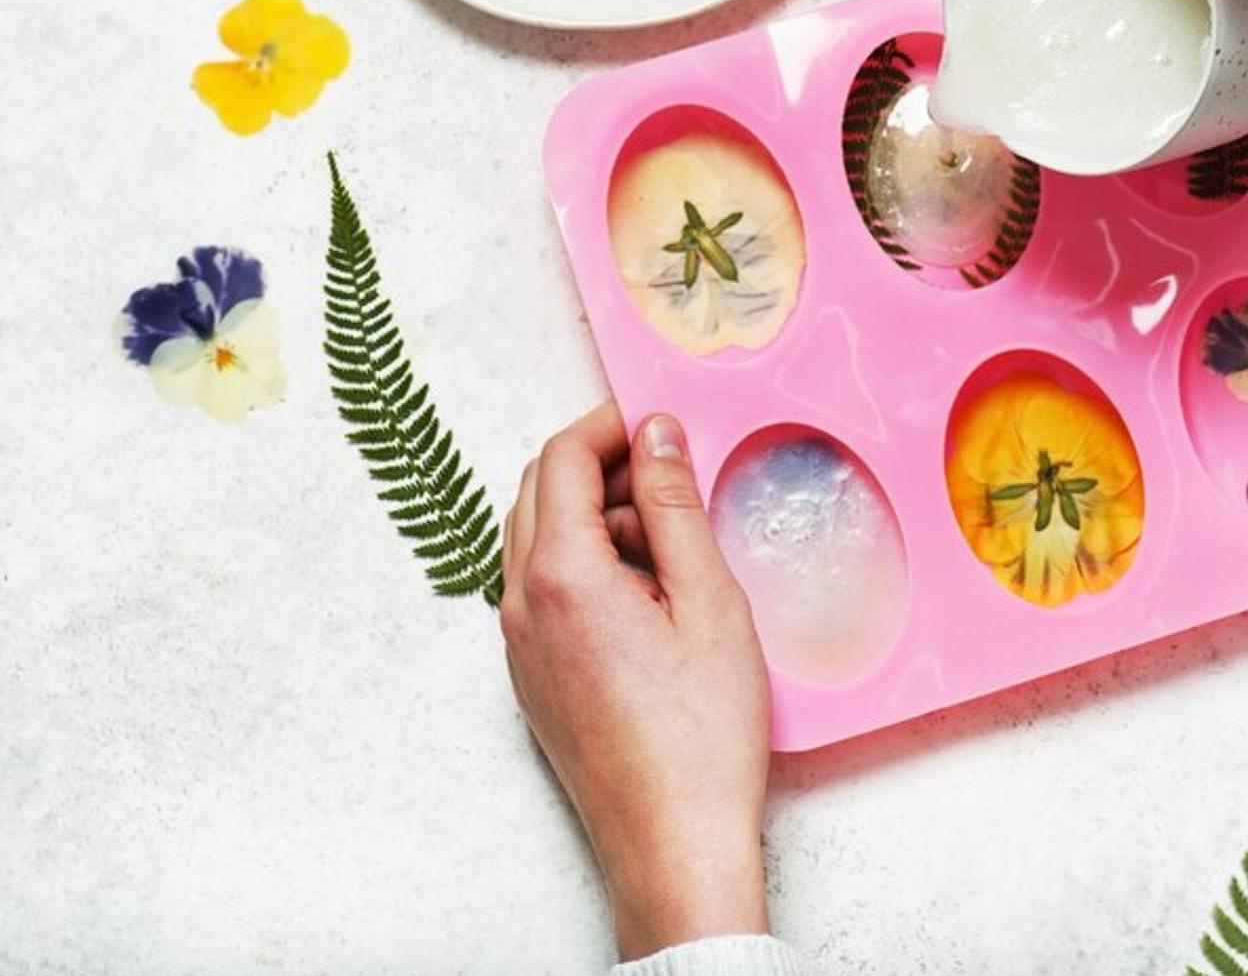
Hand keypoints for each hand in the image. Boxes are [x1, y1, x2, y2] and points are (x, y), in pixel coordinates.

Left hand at [500, 405, 770, 959]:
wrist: (673, 843)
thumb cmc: (700, 734)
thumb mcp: (708, 601)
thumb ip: (675, 507)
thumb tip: (657, 434)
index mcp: (561, 577)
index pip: (561, 458)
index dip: (611, 425)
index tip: (663, 423)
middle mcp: (521, 606)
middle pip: (538, 493)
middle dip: (602, 467)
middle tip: (676, 475)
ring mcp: (520, 647)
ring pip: (539, 541)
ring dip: (597, 518)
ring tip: (675, 545)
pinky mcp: (534, 678)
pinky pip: (546, 590)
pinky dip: (590, 565)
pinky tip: (653, 597)